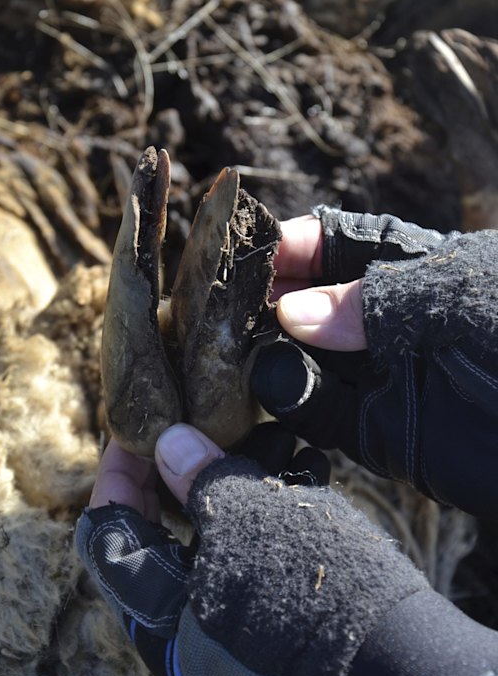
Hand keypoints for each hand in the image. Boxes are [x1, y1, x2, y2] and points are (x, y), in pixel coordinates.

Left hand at [77, 425, 497, 675]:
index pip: (108, 538)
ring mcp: (228, 633)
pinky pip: (246, 561)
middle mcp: (185, 634)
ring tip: (262, 439)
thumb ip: (205, 479)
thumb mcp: (259, 522)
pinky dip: (261, 516)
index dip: (119, 477)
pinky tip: (295, 473)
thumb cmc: (326, 598)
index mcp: (163, 620)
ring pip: (207, 544)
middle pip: (157, 539)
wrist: (410, 674)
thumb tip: (167, 443)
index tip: (137, 432)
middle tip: (197, 428)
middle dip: (178, 476)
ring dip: (228, 487)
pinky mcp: (268, 625)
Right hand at [253, 206, 497, 517]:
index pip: (329, 242)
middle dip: (258, 301)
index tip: (237, 254)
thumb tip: (293, 311)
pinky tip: (265, 392)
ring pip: (298, 358)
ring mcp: (377, 375)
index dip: (283, 244)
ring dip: (262, 353)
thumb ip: (376, 300)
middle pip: (301, 301)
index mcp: (406, 267)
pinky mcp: (378, 432)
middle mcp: (380, 319)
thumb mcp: (460, 298)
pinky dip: (288, 404)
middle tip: (215, 310)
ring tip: (226, 350)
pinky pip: (318, 414)